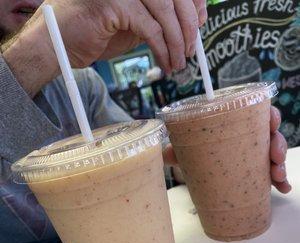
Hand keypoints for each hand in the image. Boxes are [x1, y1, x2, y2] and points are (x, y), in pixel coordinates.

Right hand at [2, 0, 206, 96]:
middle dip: (189, 26)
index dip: (194, 2)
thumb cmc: (96, 33)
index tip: (201, 23)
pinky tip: (165, 62)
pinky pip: (150, 29)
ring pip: (165, 12)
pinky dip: (162, 49)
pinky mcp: (115, 3)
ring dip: (177, 41)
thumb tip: (189, 24)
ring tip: (178, 62)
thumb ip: (158, 18)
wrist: (60, 44)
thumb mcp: (135, 22)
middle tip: (190, 50)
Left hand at [163, 106, 291, 192]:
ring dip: (281, 165)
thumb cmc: (197, 156)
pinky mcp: (257, 174)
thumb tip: (162, 153)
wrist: (201, 176)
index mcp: (236, 127)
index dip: (269, 114)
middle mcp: (249, 139)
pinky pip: (274, 176)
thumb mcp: (186, 151)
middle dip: (278, 143)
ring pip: (275, 155)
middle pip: (270, 135)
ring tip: (277, 176)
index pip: (257, 114)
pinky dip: (281, 182)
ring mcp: (255, 157)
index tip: (272, 120)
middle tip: (274, 155)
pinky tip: (282, 188)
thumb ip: (175, 149)